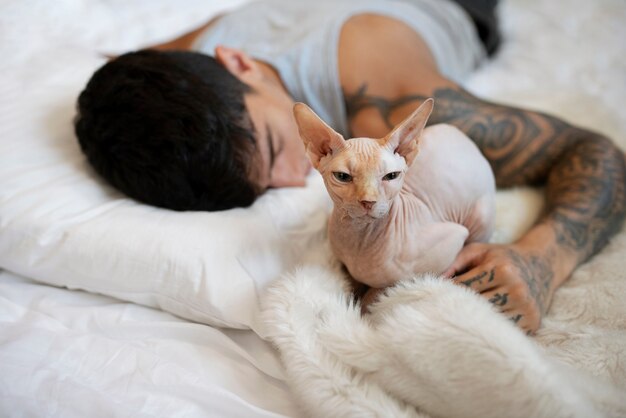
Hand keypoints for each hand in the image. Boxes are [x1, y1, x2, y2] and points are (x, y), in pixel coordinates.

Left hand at [442, 242, 556, 334]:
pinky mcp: (532, 322)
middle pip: (475, 307)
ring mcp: (526, 307)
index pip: (465, 288)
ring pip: (488, 322)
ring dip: (471, 322)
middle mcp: (516, 289)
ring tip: (455, 322)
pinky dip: (489, 329)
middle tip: (437, 314)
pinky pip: (503, 330)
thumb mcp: (479, 251)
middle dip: (456, 308)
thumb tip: (433, 279)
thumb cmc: (502, 257)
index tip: (432, 297)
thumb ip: (455, 262)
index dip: (447, 293)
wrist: (542, 264)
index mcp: (501, 269)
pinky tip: (477, 326)